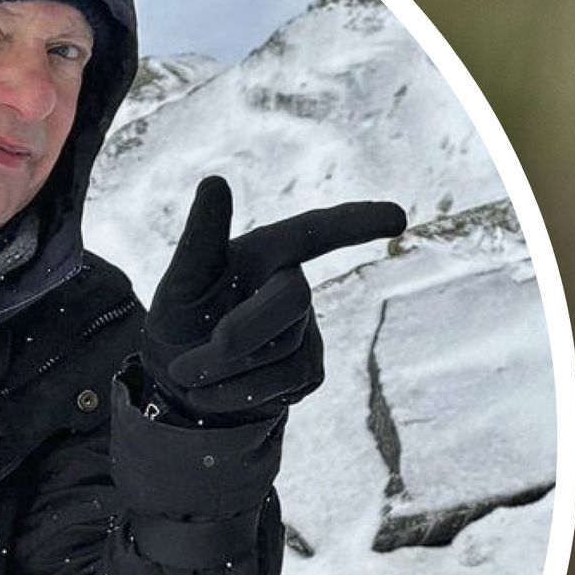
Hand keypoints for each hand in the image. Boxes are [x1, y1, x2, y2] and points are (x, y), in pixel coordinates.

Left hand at [139, 176, 404, 424]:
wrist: (179, 381)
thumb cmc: (181, 318)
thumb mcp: (177, 283)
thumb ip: (199, 240)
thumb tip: (214, 181)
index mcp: (266, 251)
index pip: (317, 231)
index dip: (355, 223)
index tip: (397, 219)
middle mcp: (292, 284)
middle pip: (292, 299)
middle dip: (236, 335)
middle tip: (182, 365)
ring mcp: (308, 329)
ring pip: (284, 350)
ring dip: (222, 371)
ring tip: (185, 374)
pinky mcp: (310, 371)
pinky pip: (283, 383)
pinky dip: (235, 393)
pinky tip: (210, 392)